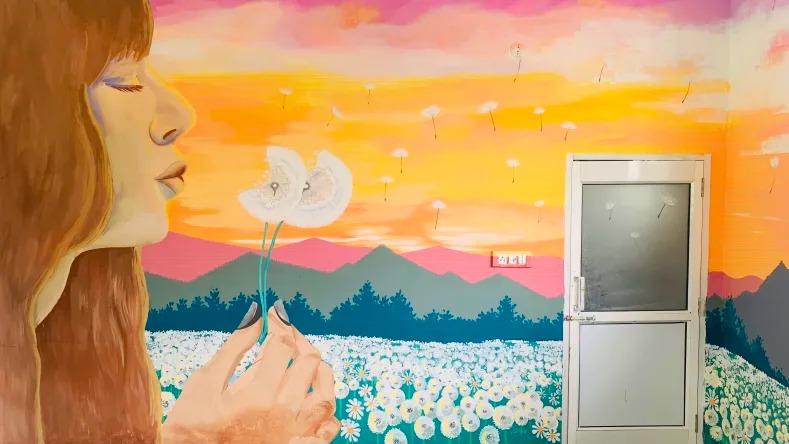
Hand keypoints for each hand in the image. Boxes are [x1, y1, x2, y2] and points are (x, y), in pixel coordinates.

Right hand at [162, 302, 339, 443]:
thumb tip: (256, 315)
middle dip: (297, 339)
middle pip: (309, 362)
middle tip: (284, 333)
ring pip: (326, 393)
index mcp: (259, 394)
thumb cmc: (195, 425)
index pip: (282, 345)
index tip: (274, 314)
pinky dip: (327, 408)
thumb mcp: (206, 381)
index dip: (279, 323)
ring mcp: (297, 432)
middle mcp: (284, 412)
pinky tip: (312, 395)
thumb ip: (235, 347)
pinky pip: (330, 425)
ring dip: (318, 370)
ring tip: (303, 360)